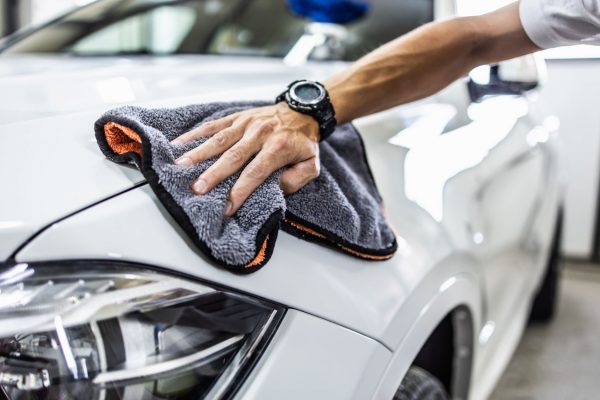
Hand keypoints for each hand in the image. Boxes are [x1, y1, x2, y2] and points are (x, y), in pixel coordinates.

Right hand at [172, 103, 320, 216]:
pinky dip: (195, 134)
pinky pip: (213, 125)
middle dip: (214, 174)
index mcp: (278, 147)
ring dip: (198, 154)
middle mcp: (260, 133)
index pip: (256, 172)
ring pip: (219, 140)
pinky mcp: (236, 116)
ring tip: (180, 167)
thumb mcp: (312, 164)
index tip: (227, 207)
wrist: (303, 110)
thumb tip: (275, 189)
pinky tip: (179, 144)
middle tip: (197, 189)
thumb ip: (297, 179)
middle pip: (233, 156)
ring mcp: (246, 123)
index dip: (241, 190)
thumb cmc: (304, 143)